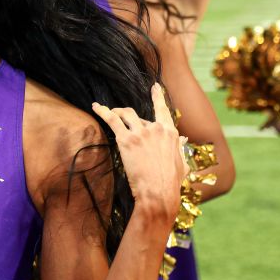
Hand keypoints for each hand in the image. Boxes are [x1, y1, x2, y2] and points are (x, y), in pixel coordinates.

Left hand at [92, 84, 186, 218]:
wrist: (159, 192)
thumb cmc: (171, 182)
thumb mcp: (181, 163)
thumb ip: (181, 148)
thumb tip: (184, 140)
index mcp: (170, 133)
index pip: (163, 109)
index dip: (157, 97)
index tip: (154, 87)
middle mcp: (156, 128)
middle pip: (139, 116)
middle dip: (130, 120)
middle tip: (122, 124)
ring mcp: (141, 133)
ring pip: (125, 113)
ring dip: (116, 111)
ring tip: (109, 111)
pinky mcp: (126, 140)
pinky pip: (112, 119)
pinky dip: (103, 111)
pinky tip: (95, 107)